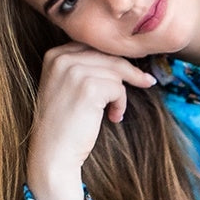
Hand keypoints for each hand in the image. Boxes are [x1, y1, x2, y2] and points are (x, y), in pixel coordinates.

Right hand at [26, 43, 157, 199]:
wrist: (53, 153)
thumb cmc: (64, 126)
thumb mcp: (67, 88)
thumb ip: (84, 69)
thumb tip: (119, 60)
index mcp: (55, 54)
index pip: (94, 46)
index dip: (114, 58)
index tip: (131, 69)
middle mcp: (62, 58)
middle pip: (108, 54)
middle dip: (129, 71)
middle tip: (146, 82)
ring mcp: (74, 71)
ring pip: (116, 71)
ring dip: (121, 94)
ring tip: (114, 112)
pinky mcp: (89, 87)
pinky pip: (119, 88)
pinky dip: (121, 104)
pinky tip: (112, 117)